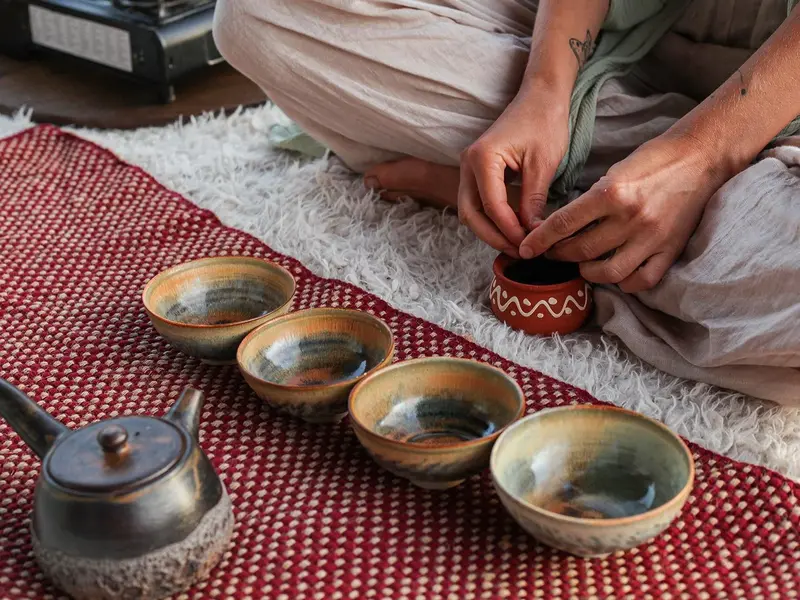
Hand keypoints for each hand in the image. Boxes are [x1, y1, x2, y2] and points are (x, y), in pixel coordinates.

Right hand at [457, 88, 569, 255]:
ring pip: (470, 211)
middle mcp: (468, 163)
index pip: (491, 206)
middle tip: (519, 251)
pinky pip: (477, 202)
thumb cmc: (544, 122)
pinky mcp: (476, 171)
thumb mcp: (543, 164)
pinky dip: (491, 219)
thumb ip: (533, 200)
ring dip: (490, 230)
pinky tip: (512, 228)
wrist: (541, 97)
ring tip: (517, 243)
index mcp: (483, 158)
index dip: (509, 229)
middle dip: (493, 236)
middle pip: (470, 214)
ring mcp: (468, 167)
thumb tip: (532, 233)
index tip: (529, 244)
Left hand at [519, 133, 729, 291]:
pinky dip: (623, 282)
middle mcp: (631, 218)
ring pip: (607, 272)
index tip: (526, 249)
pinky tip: (614, 272)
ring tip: (582, 264)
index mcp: (613, 192)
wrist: (702, 157)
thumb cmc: (654, 159)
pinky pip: (640, 280)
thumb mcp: (615, 171)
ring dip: (587, 272)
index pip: (564, 223)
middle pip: (581, 251)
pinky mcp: (671, 250)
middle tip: (551, 253)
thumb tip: (564, 227)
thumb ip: (592, 201)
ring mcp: (652, 238)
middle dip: (559, 255)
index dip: (540, 240)